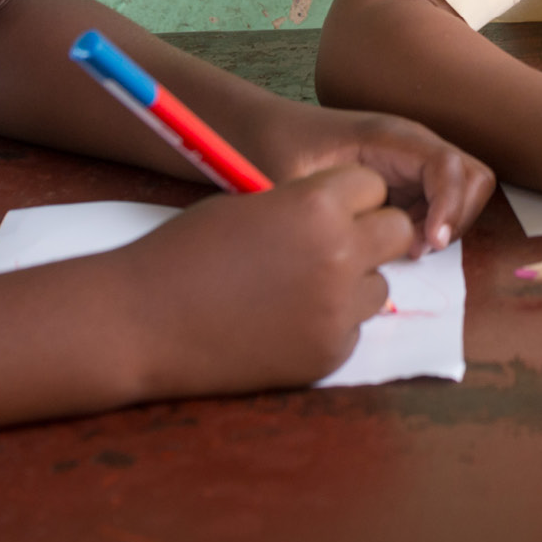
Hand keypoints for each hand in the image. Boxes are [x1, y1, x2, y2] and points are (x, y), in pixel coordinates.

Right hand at [115, 165, 413, 397]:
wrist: (145, 320)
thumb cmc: (188, 250)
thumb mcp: (251, 204)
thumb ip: (304, 206)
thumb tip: (345, 212)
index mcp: (316, 205)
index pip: (373, 186)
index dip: (350, 195)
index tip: (327, 206)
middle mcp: (339, 254)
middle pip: (396, 232)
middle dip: (369, 234)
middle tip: (329, 243)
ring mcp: (337, 311)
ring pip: (379, 285)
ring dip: (351, 282)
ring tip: (295, 286)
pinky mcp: (329, 355)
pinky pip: (352, 329)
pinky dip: (327, 324)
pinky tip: (280, 322)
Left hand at [257, 104, 495, 256]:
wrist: (262, 132)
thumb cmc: (274, 149)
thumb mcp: (292, 180)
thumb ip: (322, 210)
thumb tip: (356, 246)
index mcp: (388, 136)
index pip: (447, 164)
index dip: (449, 204)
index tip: (429, 243)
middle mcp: (410, 144)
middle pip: (472, 177)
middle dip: (457, 217)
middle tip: (418, 246)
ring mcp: (411, 161)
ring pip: (463, 192)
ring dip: (446, 224)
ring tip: (407, 246)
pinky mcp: (405, 180)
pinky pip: (440, 204)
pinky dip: (431, 228)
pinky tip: (397, 243)